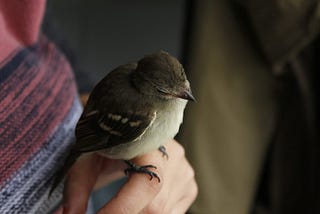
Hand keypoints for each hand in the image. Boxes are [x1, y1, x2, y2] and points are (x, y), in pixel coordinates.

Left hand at [59, 140, 197, 213]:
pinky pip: (173, 213)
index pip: (144, 185)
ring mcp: (186, 170)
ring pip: (164, 213)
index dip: (121, 210)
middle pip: (154, 207)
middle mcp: (174, 155)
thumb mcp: (88, 158)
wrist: (132, 132)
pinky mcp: (190, 184)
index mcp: (150, 142)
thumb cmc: (108, 143)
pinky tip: (139, 205)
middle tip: (105, 212)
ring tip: (120, 208)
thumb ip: (76, 187)